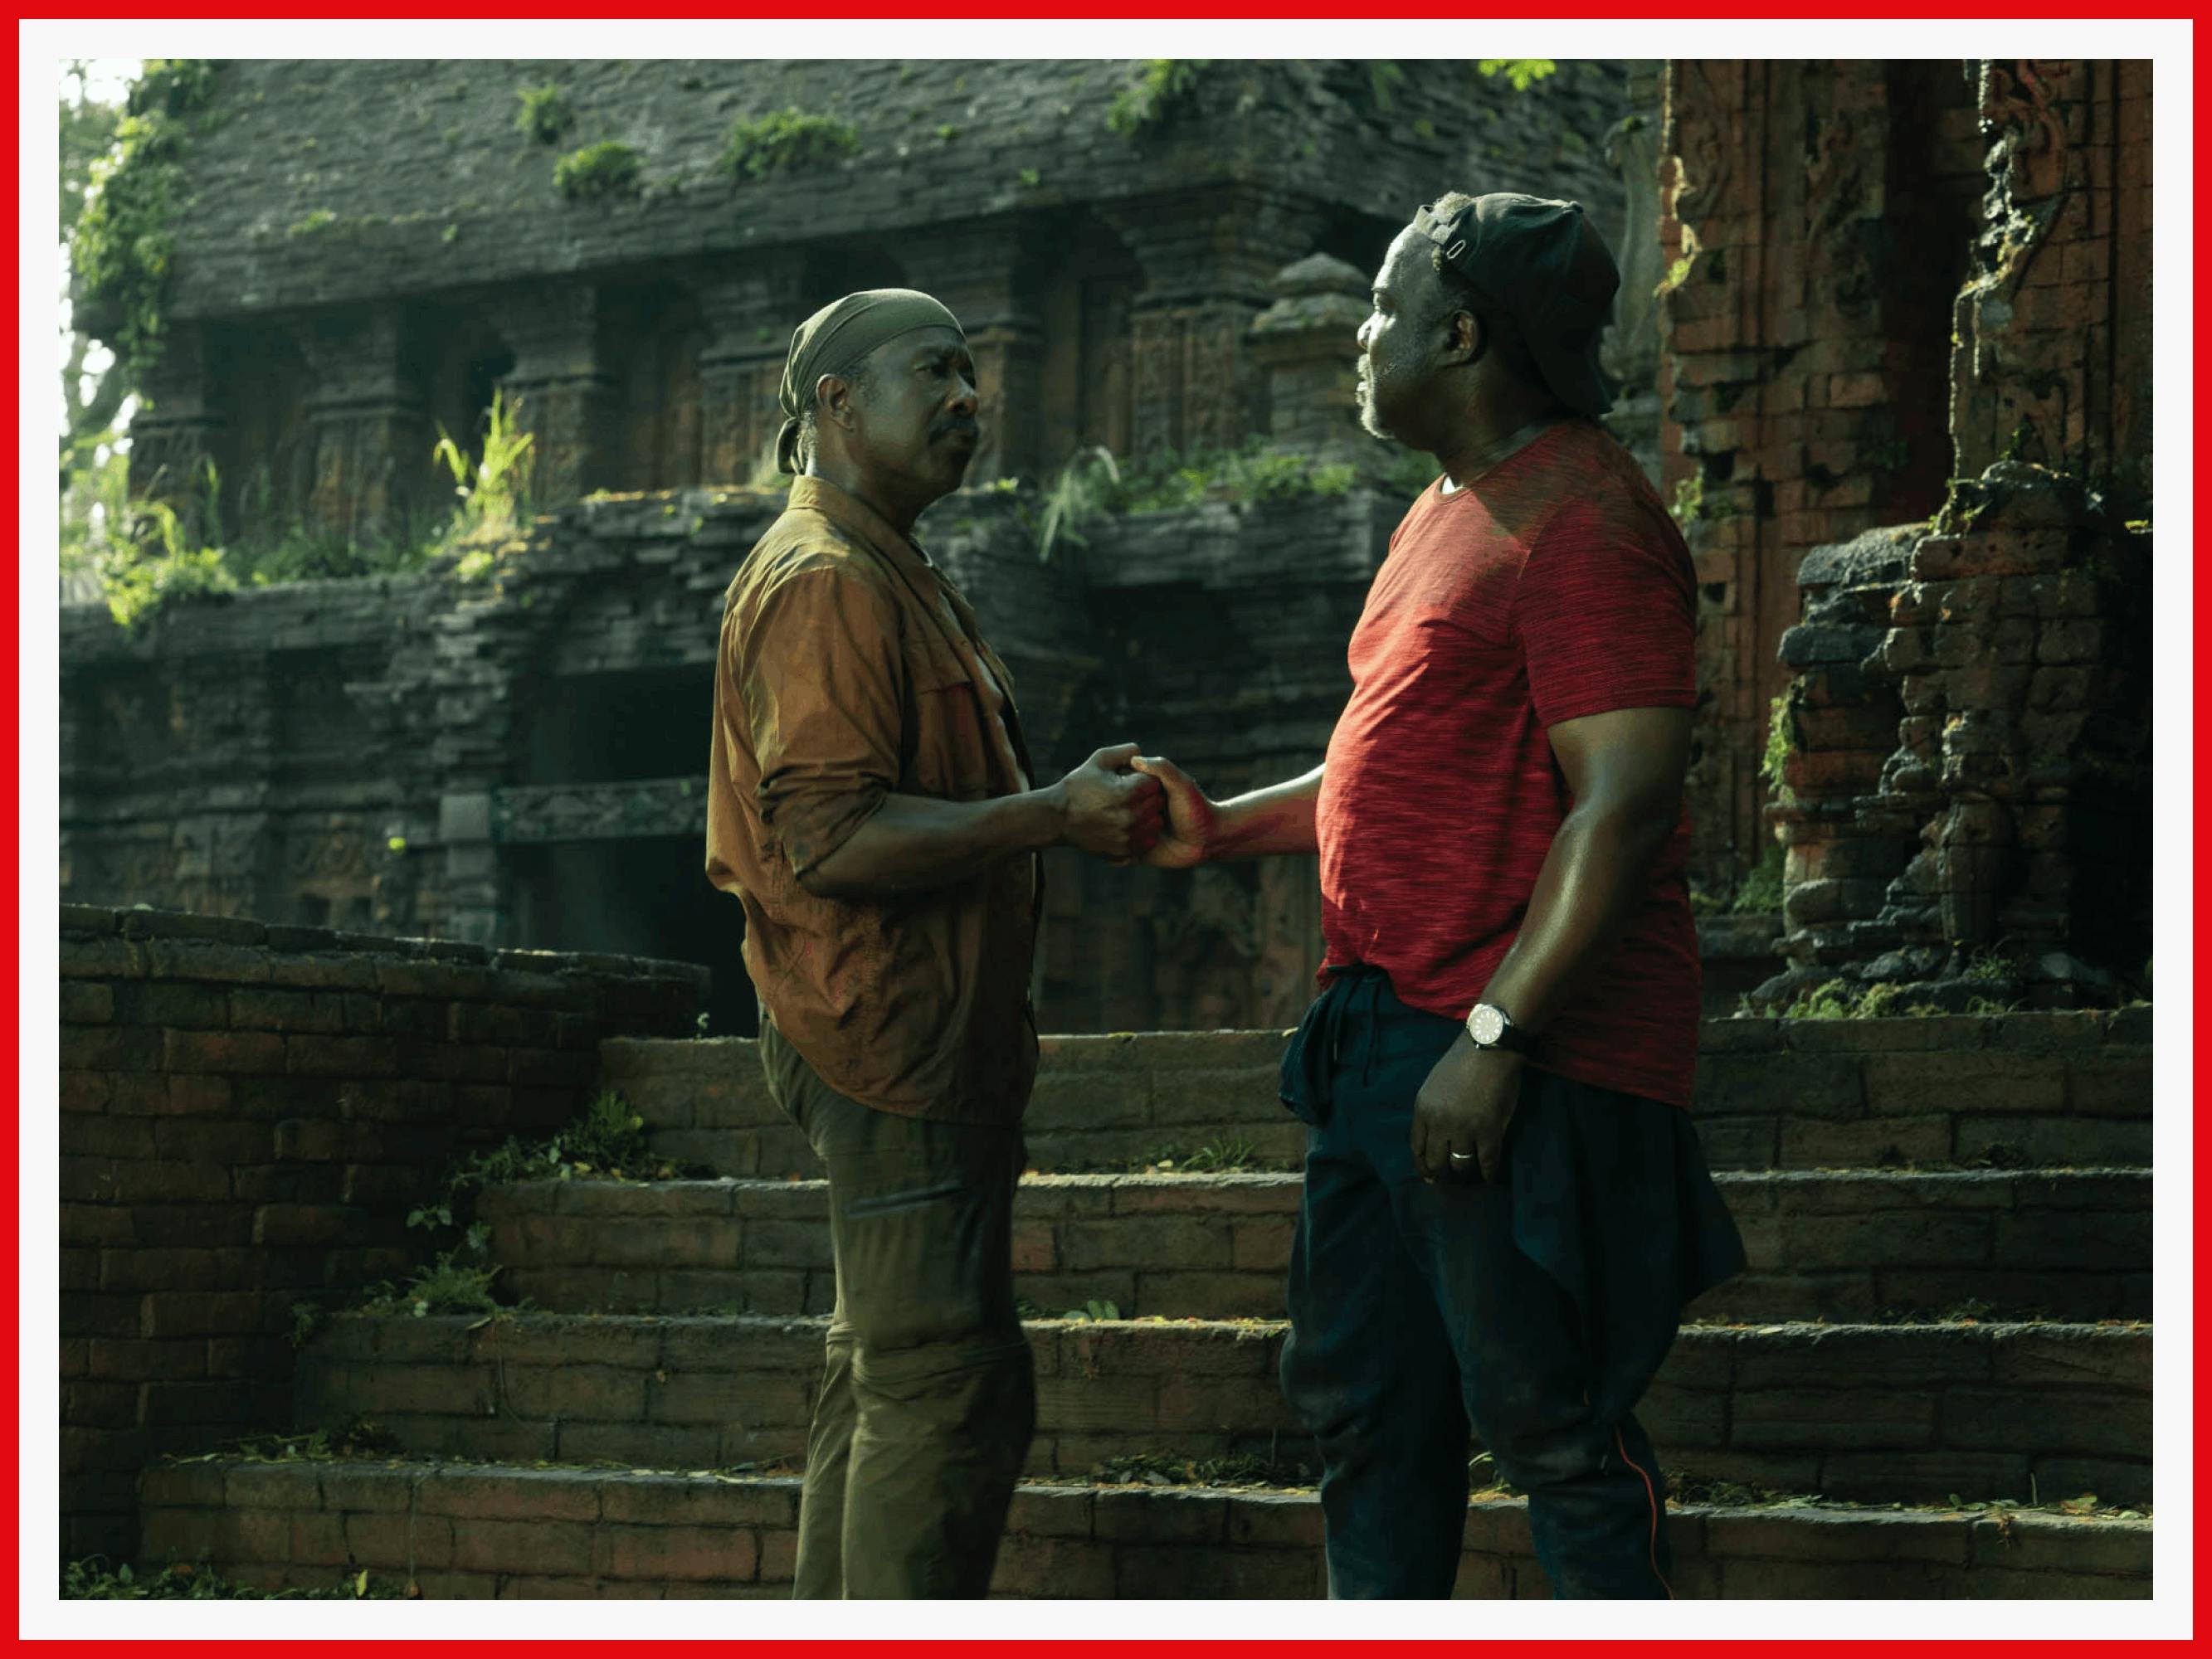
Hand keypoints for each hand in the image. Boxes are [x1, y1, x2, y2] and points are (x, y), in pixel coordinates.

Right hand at [1056, 743, 1163, 859]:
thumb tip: (1145, 756)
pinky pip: (1147, 841)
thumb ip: (1127, 752)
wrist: (1057, 818)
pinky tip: (1129, 825)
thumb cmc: (1078, 785)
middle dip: (1148, 796)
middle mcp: (1129, 816)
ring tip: (1131, 809)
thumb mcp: (1099, 759)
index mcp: (1126, 792)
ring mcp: (1127, 836)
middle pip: (1158, 802)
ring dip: (1148, 816)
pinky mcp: (1123, 850)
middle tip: (1131, 794)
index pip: (1155, 782)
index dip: (1145, 778)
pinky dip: (1142, 833)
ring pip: (1155, 823)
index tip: (1132, 779)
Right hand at [1127, 755, 1215, 869]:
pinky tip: (1150, 842)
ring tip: (1159, 829)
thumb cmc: (1196, 809)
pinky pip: (1122, 848)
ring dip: (1133, 829)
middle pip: (1119, 807)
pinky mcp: (1134, 848)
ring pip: (1119, 828)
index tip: (1156, 796)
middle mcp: (1136, 808)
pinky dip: (1129, 846)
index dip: (1134, 788)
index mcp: (1145, 789)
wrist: (1206, 841)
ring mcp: (1134, 829)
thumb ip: (1162, 768)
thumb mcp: (1181, 784)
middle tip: (1161, 815)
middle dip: (1135, 812)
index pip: (1124, 783)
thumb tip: (1134, 759)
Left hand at [1410, 1034, 1523, 1184]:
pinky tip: (1489, 1177)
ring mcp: (1465, 1129)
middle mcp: (1439, 1123)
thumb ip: (1431, 1109)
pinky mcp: (1489, 1132)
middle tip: (1449, 1179)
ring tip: (1470, 1175)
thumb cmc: (1462, 1060)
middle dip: (1441, 1173)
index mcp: (1423, 1109)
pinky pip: (1487, 1162)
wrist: (1490, 1047)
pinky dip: (1488, 1173)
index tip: (1428, 1175)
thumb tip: (1435, 1135)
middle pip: (1436, 1161)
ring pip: (1460, 1165)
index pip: (1417, 1147)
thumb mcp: (1434, 1084)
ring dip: (1465, 1172)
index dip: (1422, 1165)